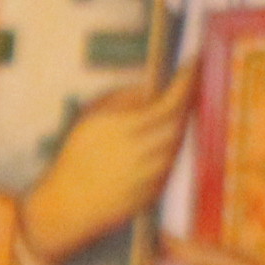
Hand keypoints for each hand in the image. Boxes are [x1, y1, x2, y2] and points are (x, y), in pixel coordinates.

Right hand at [20, 71, 191, 264]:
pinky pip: (170, 162)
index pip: (171, 100)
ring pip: (177, 142)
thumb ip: (124, 98)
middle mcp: (146, 153)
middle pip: (180, 120)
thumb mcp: (91, 117)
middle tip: (188, 81)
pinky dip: (170, 145)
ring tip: (174, 106)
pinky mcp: (156, 192)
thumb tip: (153, 86)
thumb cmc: (75, 155)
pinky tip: (163, 135)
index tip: (195, 60)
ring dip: (179, 122)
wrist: (69, 205)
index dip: (187, 79)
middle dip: (186, 99)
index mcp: (128, 129)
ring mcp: (154, 176)